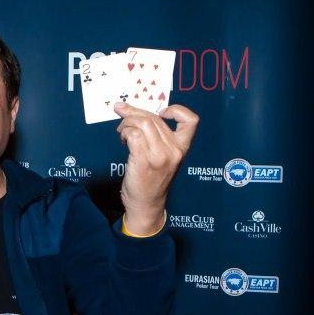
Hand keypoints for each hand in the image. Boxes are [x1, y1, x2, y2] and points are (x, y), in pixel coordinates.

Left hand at [114, 103, 198, 234]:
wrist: (146, 205)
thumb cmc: (151, 181)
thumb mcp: (163, 158)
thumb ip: (157, 138)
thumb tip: (137, 115)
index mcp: (181, 148)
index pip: (191, 121)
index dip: (177, 110)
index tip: (160, 112)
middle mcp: (174, 150)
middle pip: (154, 118)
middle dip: (134, 113)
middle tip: (123, 117)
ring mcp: (159, 156)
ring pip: (143, 123)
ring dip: (127, 123)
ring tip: (122, 132)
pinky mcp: (144, 161)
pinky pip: (133, 135)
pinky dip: (125, 132)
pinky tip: (123, 139)